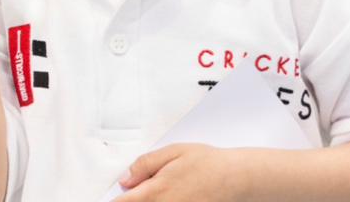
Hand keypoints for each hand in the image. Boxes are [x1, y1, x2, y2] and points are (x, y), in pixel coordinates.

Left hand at [116, 144, 243, 201]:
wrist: (235, 178)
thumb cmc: (206, 163)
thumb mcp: (173, 152)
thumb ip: (145, 165)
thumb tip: (125, 180)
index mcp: (156, 191)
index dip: (116, 200)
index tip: (114, 197)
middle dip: (133, 200)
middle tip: (140, 190)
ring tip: (162, 191)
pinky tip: (169, 196)